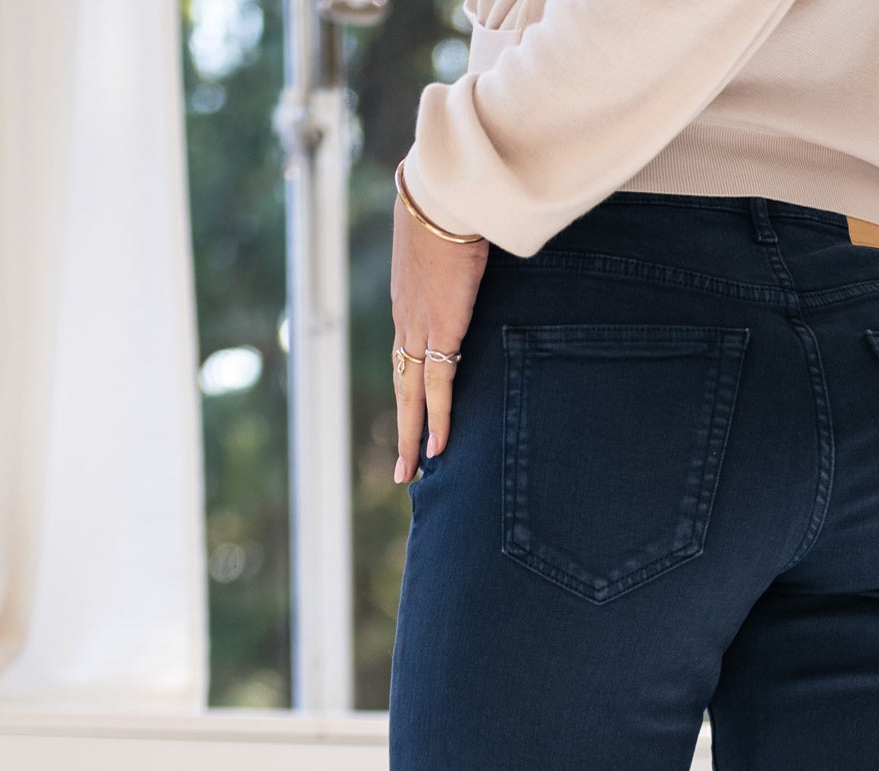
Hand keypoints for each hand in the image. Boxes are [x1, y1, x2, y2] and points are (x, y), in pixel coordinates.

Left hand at [391, 185, 489, 480]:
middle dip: (402, 427)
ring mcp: (418, 327)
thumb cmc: (453, 200)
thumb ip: (459, 250)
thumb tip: (477, 241)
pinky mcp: (438, 332)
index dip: (409, 384)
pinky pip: (435, 388)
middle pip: (401, 383)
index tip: (410, 412)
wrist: (444, 190)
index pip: (405, 352)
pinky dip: (435, 420)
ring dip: (410, 435)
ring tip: (411, 471)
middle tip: (401, 468)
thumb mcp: (453, 232)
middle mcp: (406, 318)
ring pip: (410, 394)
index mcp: (408, 297)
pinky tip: (436, 449)